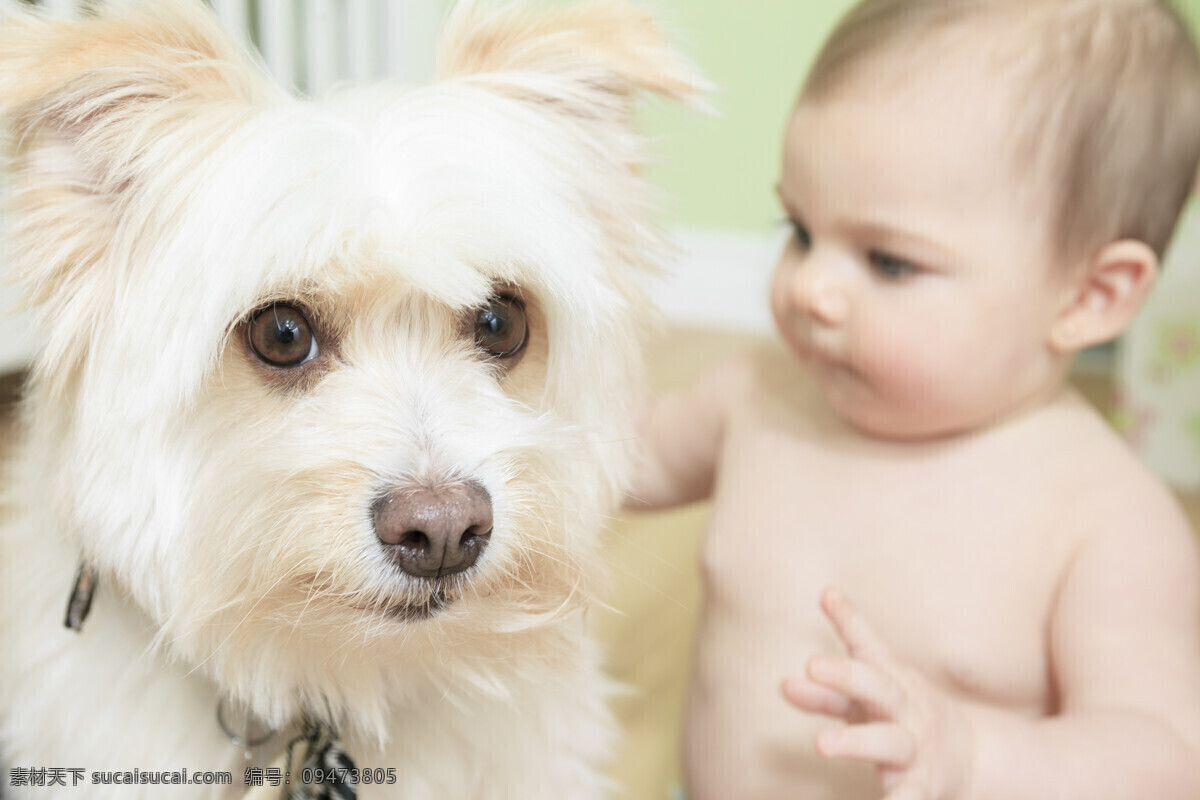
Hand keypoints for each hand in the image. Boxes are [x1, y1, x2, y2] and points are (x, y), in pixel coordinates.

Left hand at [781, 588, 975, 799]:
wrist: (972, 757)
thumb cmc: (903, 718)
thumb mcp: (868, 701)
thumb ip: (826, 693)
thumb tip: (783, 684)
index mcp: (891, 682)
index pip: (868, 647)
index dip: (849, 620)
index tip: (827, 595)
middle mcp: (905, 709)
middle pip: (877, 686)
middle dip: (846, 675)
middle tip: (811, 663)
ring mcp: (915, 747)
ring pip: (889, 742)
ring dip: (855, 741)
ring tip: (821, 743)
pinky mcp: (923, 786)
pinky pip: (913, 796)